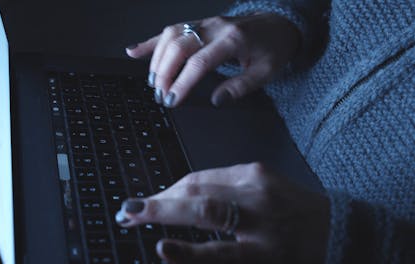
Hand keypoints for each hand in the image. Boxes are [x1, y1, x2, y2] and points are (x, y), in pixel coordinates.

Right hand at [115, 162, 329, 262]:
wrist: (332, 225)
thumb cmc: (296, 253)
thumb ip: (219, 258)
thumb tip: (175, 248)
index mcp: (265, 252)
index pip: (219, 253)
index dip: (186, 253)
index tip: (160, 248)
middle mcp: (262, 214)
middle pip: (202, 207)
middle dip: (159, 208)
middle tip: (129, 213)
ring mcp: (259, 185)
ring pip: (201, 183)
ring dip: (168, 193)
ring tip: (145, 204)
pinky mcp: (257, 169)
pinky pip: (213, 174)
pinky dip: (189, 184)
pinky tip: (175, 192)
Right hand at [126, 14, 299, 106]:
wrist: (279, 23)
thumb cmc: (274, 47)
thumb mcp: (266, 72)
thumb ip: (241, 86)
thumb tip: (216, 100)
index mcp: (232, 40)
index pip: (199, 63)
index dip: (182, 82)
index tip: (172, 99)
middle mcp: (215, 27)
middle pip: (179, 47)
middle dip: (164, 73)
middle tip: (160, 95)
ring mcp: (205, 23)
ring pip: (171, 35)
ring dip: (157, 59)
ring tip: (152, 81)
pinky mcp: (199, 23)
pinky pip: (171, 29)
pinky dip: (152, 41)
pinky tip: (136, 50)